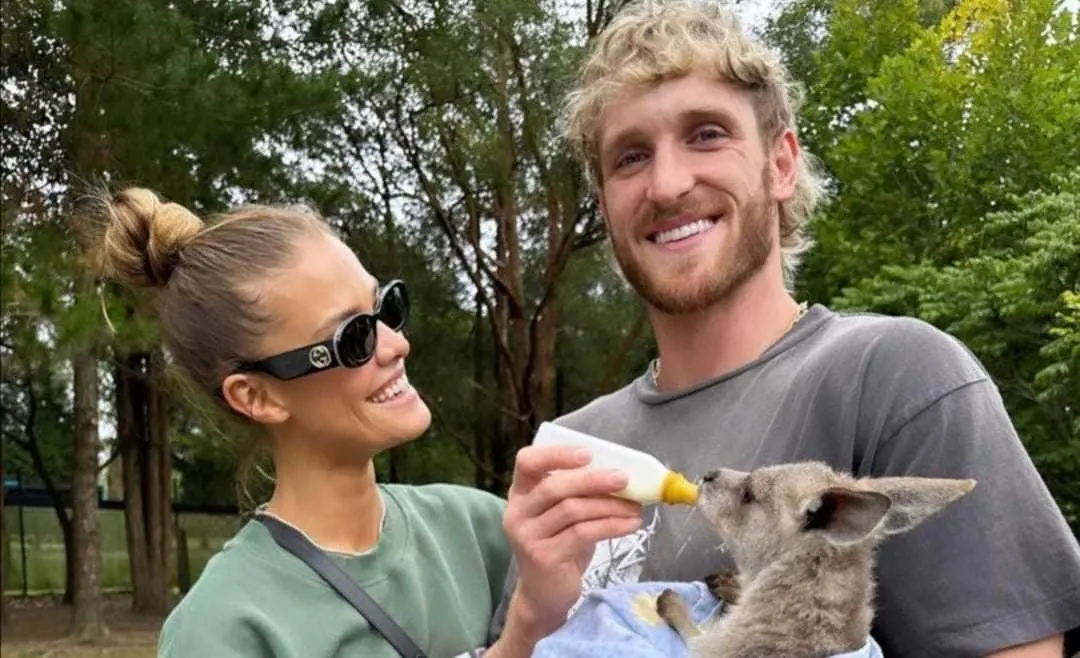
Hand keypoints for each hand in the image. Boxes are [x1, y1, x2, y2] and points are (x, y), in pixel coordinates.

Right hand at [501, 444, 642, 639]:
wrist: (544, 594)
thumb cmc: (558, 544)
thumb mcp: (561, 514)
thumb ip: (577, 493)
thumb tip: (620, 473)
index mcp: (520, 493)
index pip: (527, 461)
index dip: (556, 454)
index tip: (588, 454)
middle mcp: (518, 512)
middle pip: (555, 487)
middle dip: (593, 480)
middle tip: (624, 478)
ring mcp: (528, 536)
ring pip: (572, 510)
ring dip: (609, 505)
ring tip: (635, 506)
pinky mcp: (544, 557)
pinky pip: (583, 533)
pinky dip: (611, 526)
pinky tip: (630, 524)